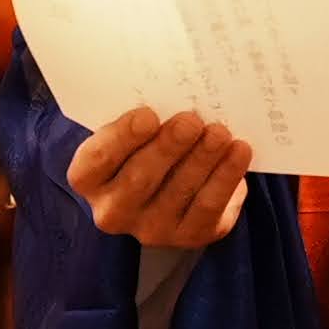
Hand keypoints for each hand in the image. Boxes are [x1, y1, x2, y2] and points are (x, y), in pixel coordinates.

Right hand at [66, 109, 252, 247]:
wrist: (164, 187)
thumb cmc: (141, 146)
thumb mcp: (129, 131)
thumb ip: (138, 118)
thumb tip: (172, 93)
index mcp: (88, 178)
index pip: (98, 159)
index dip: (122, 137)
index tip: (148, 115)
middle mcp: (114, 211)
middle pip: (139, 178)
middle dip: (168, 147)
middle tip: (192, 121)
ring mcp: (151, 228)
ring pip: (179, 192)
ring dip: (203, 159)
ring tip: (220, 133)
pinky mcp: (188, 236)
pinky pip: (210, 208)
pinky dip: (227, 178)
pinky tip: (239, 152)